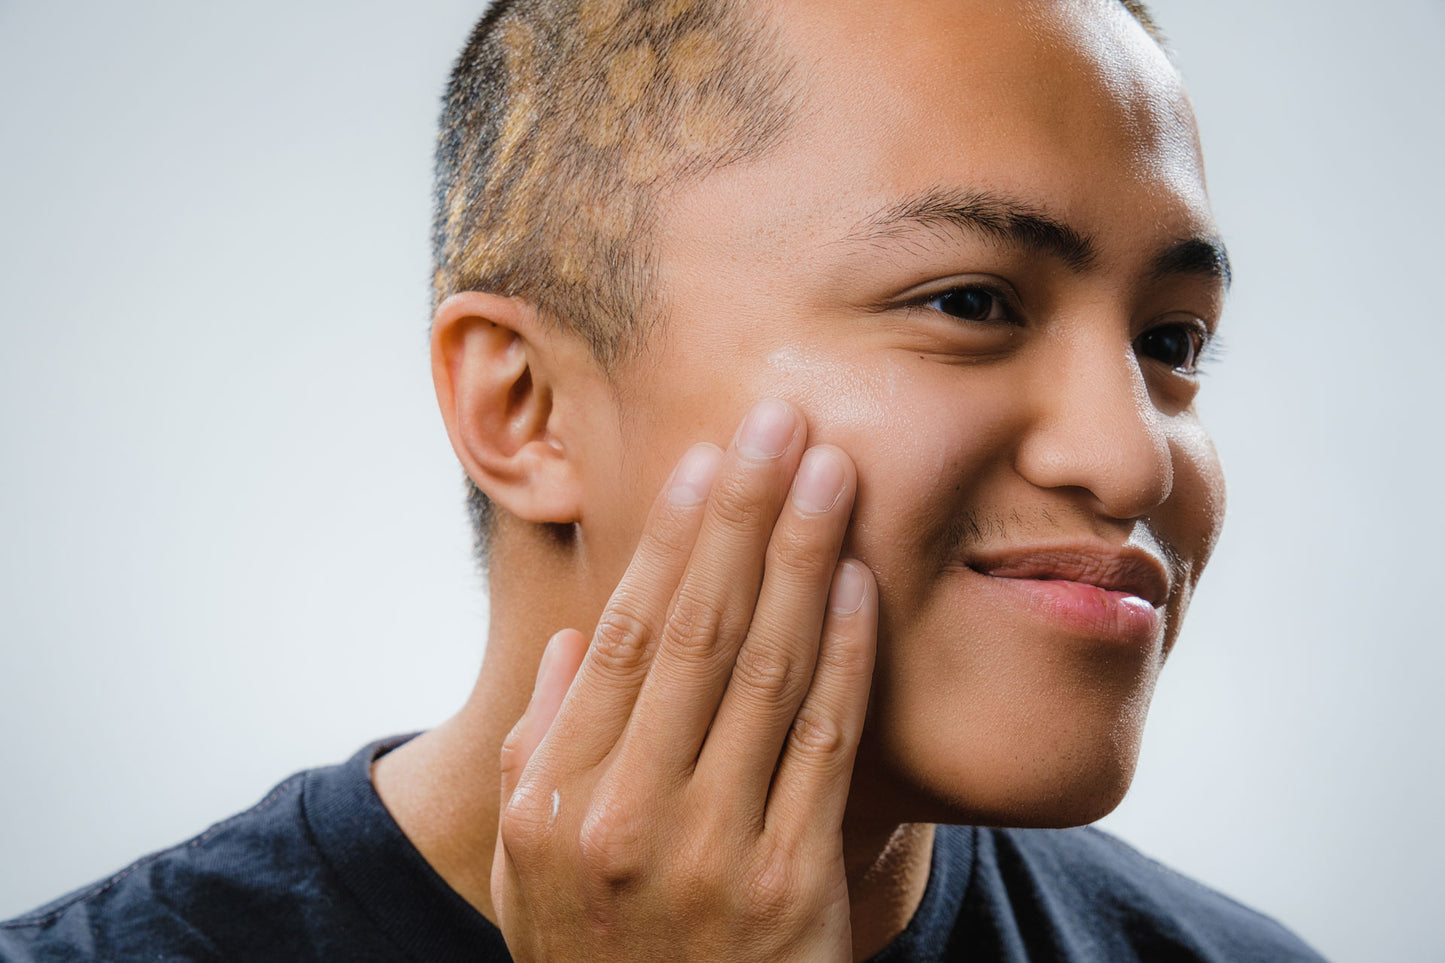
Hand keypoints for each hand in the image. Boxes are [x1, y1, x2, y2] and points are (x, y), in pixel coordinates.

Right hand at [491, 398, 876, 961]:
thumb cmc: (589, 954)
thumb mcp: (524, 864)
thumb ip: (533, 750)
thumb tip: (571, 642)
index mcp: (553, 798)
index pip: (622, 635)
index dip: (671, 538)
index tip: (707, 459)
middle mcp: (628, 815)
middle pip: (699, 631)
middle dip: (746, 514)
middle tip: (781, 421)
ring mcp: (715, 851)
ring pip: (769, 672)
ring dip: (805, 560)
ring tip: (831, 472)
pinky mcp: (794, 885)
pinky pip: (827, 748)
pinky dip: (847, 658)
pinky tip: (859, 583)